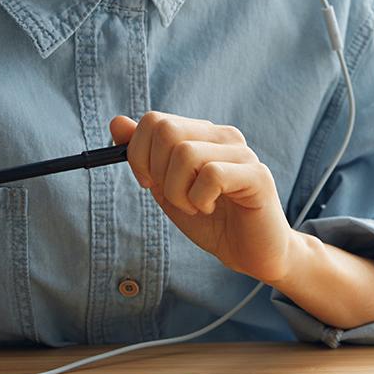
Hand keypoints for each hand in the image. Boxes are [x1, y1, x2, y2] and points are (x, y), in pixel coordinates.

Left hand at [110, 111, 299, 283]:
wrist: (250, 253)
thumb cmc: (211, 221)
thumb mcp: (166, 188)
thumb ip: (143, 156)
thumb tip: (116, 122)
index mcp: (202, 134)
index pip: (155, 120)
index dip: (138, 154)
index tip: (148, 182)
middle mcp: (223, 135)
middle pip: (166, 130)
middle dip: (157, 172)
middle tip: (176, 197)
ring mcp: (242, 153)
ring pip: (185, 153)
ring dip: (178, 192)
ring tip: (195, 207)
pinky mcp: (257, 175)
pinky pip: (211, 175)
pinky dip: (199, 199)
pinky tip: (210, 208)